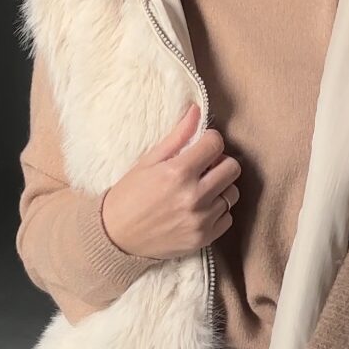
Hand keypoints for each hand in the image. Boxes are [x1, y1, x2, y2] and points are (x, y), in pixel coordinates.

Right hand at [101, 101, 240, 260]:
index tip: (202, 145)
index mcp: (177, 173)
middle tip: (204, 168)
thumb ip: (177, 136)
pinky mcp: (204, 238)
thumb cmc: (129, 196)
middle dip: (220, 163)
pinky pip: (227, 218)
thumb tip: (197, 110)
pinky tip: (198, 210)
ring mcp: (200, 220)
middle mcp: (193, 196)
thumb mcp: (147, 162)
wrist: (116, 237)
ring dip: (220, 189)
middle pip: (232, 168)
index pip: (216, 144)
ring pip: (232, 194)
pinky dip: (217, 212)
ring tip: (200, 191)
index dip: (210, 140)